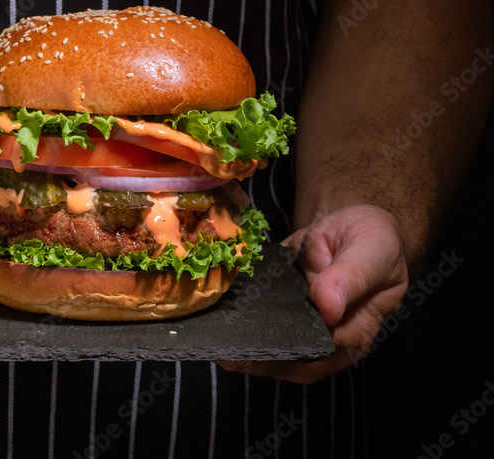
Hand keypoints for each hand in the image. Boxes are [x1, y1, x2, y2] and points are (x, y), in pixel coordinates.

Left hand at [218, 204, 408, 382]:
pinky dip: (234, 316)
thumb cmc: (374, 241)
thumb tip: (328, 307)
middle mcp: (323, 337)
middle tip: (219, 344)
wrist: (351, 224)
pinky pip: (255, 318)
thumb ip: (352, 277)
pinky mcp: (278, 307)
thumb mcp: (372, 252)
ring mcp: (298, 323)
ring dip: (237, 339)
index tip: (254, 346)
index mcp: (354, 333)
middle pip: (285, 359)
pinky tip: (212, 311)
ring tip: (209, 332)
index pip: (315, 355)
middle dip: (251, 354)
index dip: (285, 355)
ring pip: (266, 342)